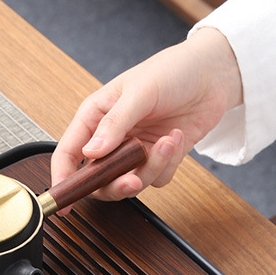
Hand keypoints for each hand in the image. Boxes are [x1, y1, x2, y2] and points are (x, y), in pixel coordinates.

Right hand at [51, 26, 242, 201]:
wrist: (212, 74)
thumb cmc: (171, 70)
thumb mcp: (139, 92)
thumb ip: (114, 124)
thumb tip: (90, 153)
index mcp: (96, 116)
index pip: (69, 153)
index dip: (63, 180)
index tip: (64, 203)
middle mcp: (113, 136)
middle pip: (99, 178)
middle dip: (116, 184)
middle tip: (133, 180)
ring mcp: (136, 149)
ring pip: (132, 181)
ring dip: (152, 167)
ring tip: (167, 142)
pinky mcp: (160, 157)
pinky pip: (158, 178)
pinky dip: (169, 163)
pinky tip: (177, 137)